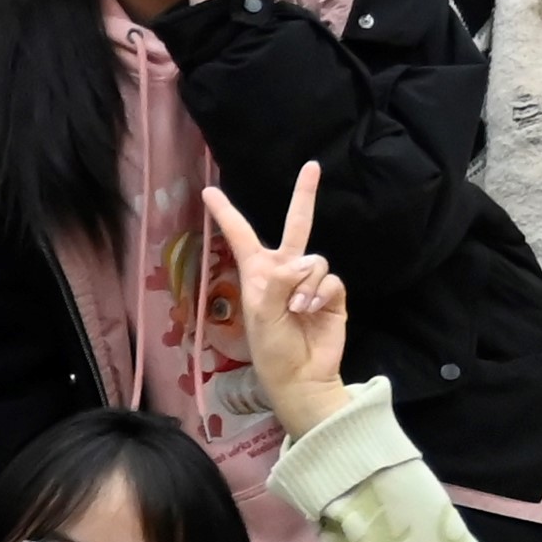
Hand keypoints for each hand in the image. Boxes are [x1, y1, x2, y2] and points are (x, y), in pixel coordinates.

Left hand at [201, 163, 350, 437]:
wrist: (301, 375)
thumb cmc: (271, 347)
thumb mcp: (262, 313)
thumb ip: (277, 282)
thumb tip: (304, 264)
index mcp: (257, 271)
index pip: (240, 234)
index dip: (226, 213)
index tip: (208, 191)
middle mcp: (284, 270)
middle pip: (296, 224)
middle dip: (305, 195)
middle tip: (312, 166)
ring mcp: (310, 281)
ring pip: (314, 260)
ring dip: (305, 286)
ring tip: (296, 311)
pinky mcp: (332, 294)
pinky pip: (330, 279)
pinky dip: (320, 295)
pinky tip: (311, 312)